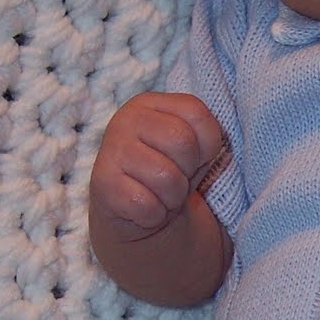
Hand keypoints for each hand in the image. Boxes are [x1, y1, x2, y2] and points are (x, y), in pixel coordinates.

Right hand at [90, 92, 224, 240]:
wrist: (136, 215)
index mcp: (150, 103)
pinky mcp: (103, 183)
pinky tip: (144, 208)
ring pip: (167, 177)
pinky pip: (148, 205)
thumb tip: (215, 140)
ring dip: (173, 197)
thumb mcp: (193, 149)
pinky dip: (155, 215)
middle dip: (188, 171)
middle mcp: (126, 119)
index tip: (192, 158)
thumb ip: (206, 135)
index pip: (197, 113)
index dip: (206, 145)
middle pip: (183, 141)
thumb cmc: (169, 174)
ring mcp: (112, 149)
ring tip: (160, 194)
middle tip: (174, 179)